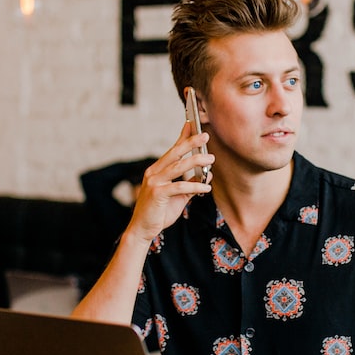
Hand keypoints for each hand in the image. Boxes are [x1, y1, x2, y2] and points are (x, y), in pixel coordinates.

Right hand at [123, 121, 212, 245]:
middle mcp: (153, 173)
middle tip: (205, 136)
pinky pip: (179, 187)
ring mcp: (154, 182)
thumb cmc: (159, 213)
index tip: (192, 125)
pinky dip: (195, 186)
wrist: (143, 230)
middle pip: (175, 153)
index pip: (172, 150)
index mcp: (157, 171)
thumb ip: (191, 186)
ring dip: (196, 161)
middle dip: (190, 143)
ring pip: (178, 167)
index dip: (182, 137)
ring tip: (211, 159)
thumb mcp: (178, 197)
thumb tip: (207, 176)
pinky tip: (206, 188)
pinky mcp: (157, 194)